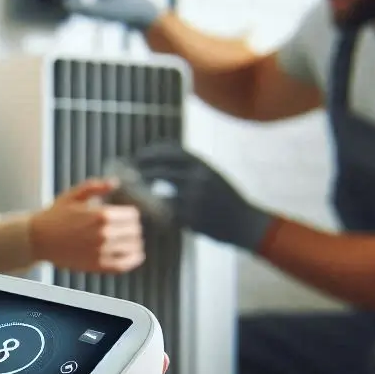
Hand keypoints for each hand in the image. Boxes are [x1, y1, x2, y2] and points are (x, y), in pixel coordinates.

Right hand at [30, 177, 144, 273]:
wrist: (38, 238)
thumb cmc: (55, 216)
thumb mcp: (73, 195)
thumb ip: (96, 187)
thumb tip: (114, 183)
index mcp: (101, 214)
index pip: (132, 215)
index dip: (132, 214)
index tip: (128, 215)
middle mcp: (104, 233)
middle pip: (134, 231)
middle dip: (134, 227)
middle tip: (129, 227)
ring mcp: (101, 251)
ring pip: (133, 247)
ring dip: (136, 243)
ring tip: (134, 241)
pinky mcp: (97, 265)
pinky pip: (123, 265)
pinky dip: (133, 260)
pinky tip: (137, 256)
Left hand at [134, 142, 274, 252]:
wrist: (245, 222)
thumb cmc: (226, 198)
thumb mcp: (213, 175)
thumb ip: (192, 167)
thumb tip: (166, 157)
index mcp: (203, 165)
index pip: (171, 151)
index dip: (152, 152)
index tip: (139, 155)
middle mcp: (198, 177)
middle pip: (161, 170)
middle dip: (143, 171)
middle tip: (130, 174)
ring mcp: (195, 198)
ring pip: (161, 193)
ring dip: (146, 193)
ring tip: (137, 193)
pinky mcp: (192, 218)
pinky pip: (168, 214)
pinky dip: (159, 214)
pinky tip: (152, 214)